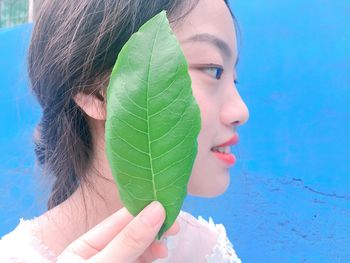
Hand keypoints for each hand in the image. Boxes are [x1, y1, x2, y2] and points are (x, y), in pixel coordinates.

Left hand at [57, 201, 178, 262]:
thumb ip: (128, 241)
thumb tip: (156, 210)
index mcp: (84, 246)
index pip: (118, 220)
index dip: (144, 211)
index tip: (167, 205)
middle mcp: (98, 253)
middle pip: (130, 233)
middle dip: (153, 227)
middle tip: (175, 225)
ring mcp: (112, 262)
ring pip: (137, 247)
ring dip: (154, 242)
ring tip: (167, 243)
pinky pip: (138, 259)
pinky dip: (150, 256)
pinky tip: (159, 253)